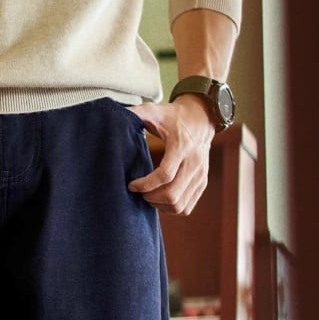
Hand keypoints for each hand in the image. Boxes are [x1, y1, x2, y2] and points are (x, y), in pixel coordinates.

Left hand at [127, 96, 215, 215]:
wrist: (202, 118)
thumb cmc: (174, 117)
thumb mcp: (155, 111)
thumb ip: (136, 113)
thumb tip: (117, 116)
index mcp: (181, 147)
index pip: (165, 175)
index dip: (145, 185)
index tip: (131, 185)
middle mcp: (194, 163)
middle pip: (172, 195)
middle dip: (150, 198)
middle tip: (139, 193)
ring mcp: (200, 175)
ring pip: (179, 205)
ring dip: (160, 205)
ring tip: (149, 196)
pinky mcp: (202, 183)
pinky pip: (187, 207)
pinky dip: (171, 208)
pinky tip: (160, 199)